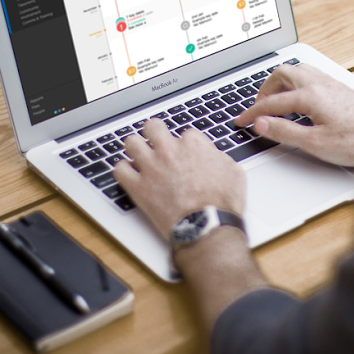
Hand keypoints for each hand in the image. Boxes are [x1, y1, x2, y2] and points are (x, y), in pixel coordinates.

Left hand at [113, 120, 245, 237]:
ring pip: (131, 143)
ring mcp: (151, 168)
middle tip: (156, 140)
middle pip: (153, 127)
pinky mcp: (138, 187)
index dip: (186, 144)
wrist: (207, 227)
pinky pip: (119, 170)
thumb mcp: (234, 172)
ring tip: (138, 153)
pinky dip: (123, 170)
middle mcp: (169, 151)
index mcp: (193, 145)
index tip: (186, 153)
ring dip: (135, 147)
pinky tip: (129, 174)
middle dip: (155, 132)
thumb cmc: (222, 203)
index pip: (185, 133)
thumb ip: (219, 158)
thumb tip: (213, 156)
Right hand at [235, 63, 353, 166]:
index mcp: (310, 95)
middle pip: (281, 74)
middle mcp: (319, 83)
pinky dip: (295, 83)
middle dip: (264, 89)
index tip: (241, 121)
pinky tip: (297, 98)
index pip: (272, 102)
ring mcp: (330, 83)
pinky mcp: (338, 87)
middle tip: (257, 108)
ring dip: (280, 83)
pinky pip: (309, 75)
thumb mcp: (315, 143)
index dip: (252, 113)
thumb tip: (261, 124)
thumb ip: (284, 132)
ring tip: (273, 101)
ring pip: (296, 70)